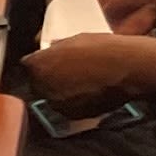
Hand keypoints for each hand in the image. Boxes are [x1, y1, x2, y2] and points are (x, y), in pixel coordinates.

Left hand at [16, 28, 136, 105]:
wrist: (127, 68)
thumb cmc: (102, 50)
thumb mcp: (74, 39)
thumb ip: (57, 48)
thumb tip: (52, 48)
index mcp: (38, 66)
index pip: (28, 65)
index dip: (39, 63)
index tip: (47, 61)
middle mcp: (43, 88)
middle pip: (38, 83)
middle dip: (47, 78)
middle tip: (65, 70)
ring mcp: (58, 104)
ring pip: (53, 98)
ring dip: (60, 91)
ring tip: (79, 80)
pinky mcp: (74, 116)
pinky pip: (68, 108)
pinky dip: (74, 101)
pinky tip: (88, 90)